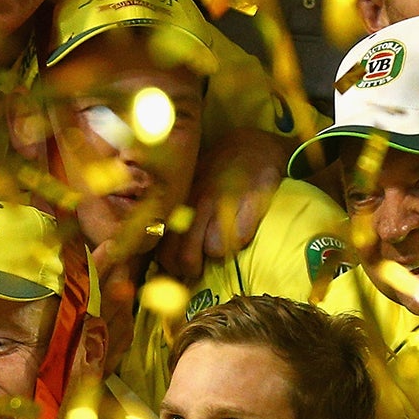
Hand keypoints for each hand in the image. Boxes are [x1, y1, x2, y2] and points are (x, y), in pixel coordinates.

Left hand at [157, 128, 291, 279]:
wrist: (253, 145)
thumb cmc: (217, 171)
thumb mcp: (190, 188)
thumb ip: (178, 217)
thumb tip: (167, 255)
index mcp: (180, 204)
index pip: (165, 249)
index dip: (171, 268)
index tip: (178, 272)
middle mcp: (197, 204)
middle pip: (187, 257)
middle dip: (193, 270)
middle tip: (201, 270)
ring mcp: (224, 202)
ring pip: (214, 250)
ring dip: (220, 254)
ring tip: (223, 248)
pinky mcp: (251, 200)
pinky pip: (241, 236)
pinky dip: (242, 241)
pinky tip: (242, 232)